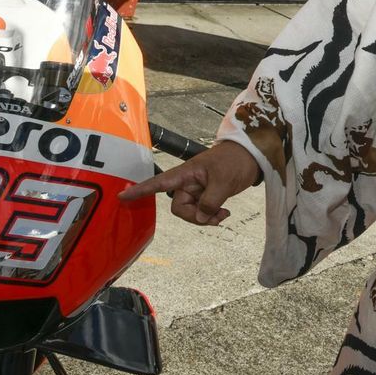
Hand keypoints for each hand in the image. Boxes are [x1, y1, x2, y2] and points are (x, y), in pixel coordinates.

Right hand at [118, 139, 261, 225]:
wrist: (253, 156)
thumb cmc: (235, 160)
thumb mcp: (223, 181)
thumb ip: (210, 200)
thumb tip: (202, 215)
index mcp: (186, 173)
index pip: (159, 183)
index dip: (141, 190)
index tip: (122, 197)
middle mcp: (188, 182)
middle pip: (179, 208)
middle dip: (195, 216)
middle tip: (214, 216)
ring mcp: (198, 190)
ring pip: (192, 212)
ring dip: (206, 218)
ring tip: (224, 213)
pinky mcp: (207, 195)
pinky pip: (202, 211)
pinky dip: (212, 216)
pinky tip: (225, 213)